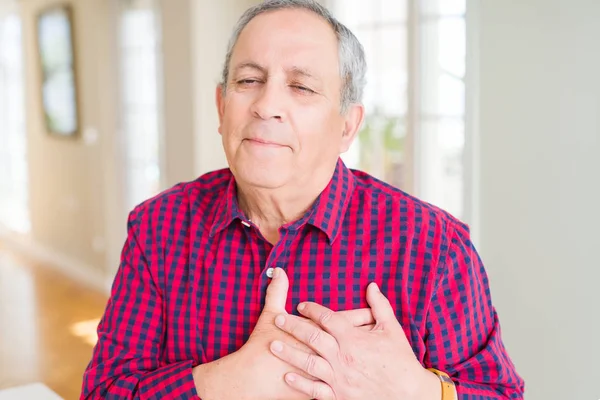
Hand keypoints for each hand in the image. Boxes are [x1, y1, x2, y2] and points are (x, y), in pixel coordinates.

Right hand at [193, 268, 375, 399]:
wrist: (251, 379)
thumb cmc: (261, 346)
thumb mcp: (270, 315)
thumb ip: (277, 292)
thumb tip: (279, 271)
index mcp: (316, 333)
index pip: (345, 321)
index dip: (360, 316)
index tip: (372, 312)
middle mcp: (323, 353)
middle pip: (354, 342)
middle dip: (370, 336)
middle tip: (384, 330)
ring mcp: (322, 373)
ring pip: (351, 365)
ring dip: (364, 359)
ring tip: (379, 354)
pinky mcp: (318, 391)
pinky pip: (340, 386)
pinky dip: (352, 381)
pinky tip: (362, 379)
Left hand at [269, 282, 439, 399]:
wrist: (409, 394)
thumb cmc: (400, 360)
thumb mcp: (392, 329)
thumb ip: (379, 305)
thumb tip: (371, 285)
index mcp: (354, 338)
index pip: (327, 318)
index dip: (312, 310)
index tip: (301, 305)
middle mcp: (343, 357)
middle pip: (312, 337)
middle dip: (293, 327)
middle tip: (278, 320)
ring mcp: (339, 377)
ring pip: (309, 363)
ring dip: (289, 353)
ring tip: (273, 345)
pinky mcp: (340, 395)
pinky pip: (316, 390)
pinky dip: (300, 384)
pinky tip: (288, 376)